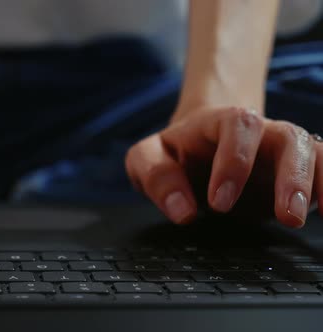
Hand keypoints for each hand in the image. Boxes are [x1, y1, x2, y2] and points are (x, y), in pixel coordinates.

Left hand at [125, 107, 321, 227]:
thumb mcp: (148, 158)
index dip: (234, 161)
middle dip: (291, 176)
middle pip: (288, 136)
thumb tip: (182, 211)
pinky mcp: (295, 173)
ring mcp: (280, 152)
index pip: (237, 126)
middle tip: (286, 217)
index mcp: (218, 122)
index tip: (219, 203)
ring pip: (311, 152)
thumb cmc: (174, 151)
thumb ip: (156, 177)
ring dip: (315, 184)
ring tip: (301, 219)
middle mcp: (258, 133)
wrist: (198, 142)